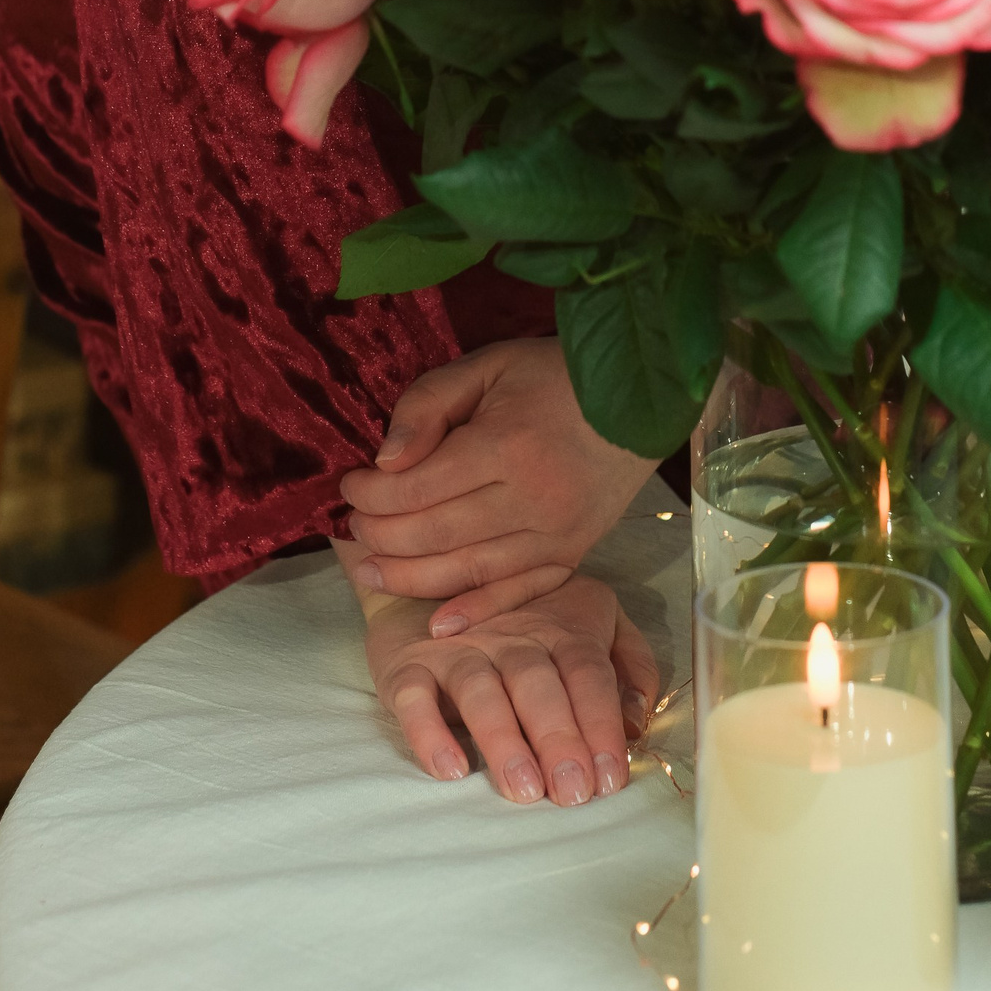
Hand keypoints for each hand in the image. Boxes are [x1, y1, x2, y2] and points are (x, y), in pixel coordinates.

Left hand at [340, 337, 657, 631]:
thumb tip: (384, 460)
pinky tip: (439, 625)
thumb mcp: (487, 365)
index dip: (371, 492)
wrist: (640, 396)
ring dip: (411, 579)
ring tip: (370, 573)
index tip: (350, 482)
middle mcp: (532, 498)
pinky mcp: (574, 553)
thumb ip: (429, 405)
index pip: (417, 486)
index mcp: (505, 444)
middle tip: (353, 527)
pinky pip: (520, 592)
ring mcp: (556, 534)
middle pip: (435, 533)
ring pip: (469, 570)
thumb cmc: (554, 375)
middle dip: (381, 536)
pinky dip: (479, 611)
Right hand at [361, 570, 659, 807]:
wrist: (430, 591)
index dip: (600, 723)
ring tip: (522, 788)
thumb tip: (638, 721)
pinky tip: (450, 770)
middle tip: (572, 792)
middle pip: (537, 682)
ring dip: (503, 740)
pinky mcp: (407, 667)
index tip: (610, 779)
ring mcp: (457, 650)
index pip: (587, 673)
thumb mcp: (593, 626)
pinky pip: (414, 697)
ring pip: (480, 690)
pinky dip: (428, 732)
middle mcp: (510, 636)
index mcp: (559, 630)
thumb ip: (629, 666)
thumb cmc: (529, 628)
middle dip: (558, 737)